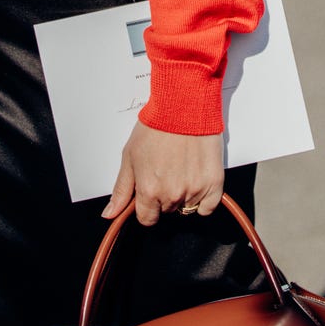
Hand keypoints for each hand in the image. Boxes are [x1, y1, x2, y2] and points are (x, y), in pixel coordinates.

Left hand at [102, 121, 224, 225]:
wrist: (183, 106)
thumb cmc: (156, 126)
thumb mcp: (130, 156)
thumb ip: (122, 189)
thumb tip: (110, 214)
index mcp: (149, 190)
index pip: (147, 219)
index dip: (146, 206)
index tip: (150, 194)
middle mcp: (172, 194)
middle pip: (166, 211)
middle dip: (164, 196)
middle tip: (166, 171)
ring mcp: (194, 190)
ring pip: (186, 207)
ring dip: (183, 194)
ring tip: (181, 168)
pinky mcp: (214, 183)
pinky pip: (208, 207)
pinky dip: (203, 199)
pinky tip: (196, 179)